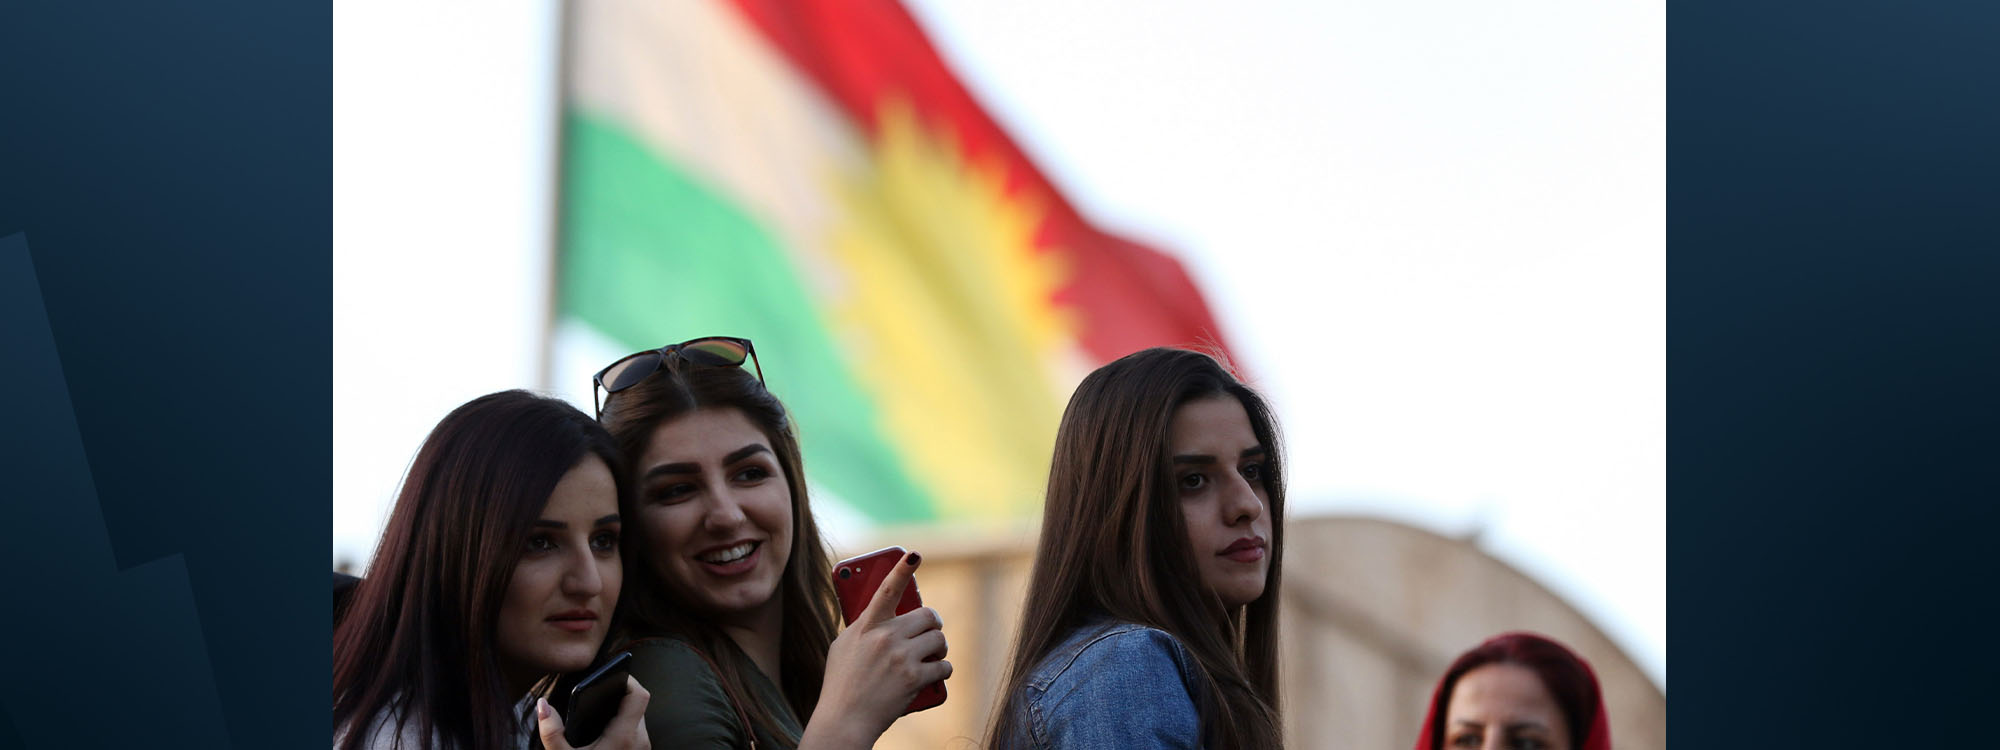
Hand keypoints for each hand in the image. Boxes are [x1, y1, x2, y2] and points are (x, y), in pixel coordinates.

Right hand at [536, 676, 650, 749]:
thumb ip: (551, 733)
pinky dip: (622, 729)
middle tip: (597, 693)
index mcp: (625, 737)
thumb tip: (542, 706)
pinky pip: (635, 735)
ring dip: (620, 714)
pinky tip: (603, 733)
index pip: (639, 694)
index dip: (628, 679)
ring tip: (598, 712)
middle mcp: (639, 742)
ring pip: (637, 721)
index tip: (610, 675)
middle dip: (618, 697)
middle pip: (637, 706)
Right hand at [811, 551, 951, 744]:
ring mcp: (901, 658)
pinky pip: (944, 666)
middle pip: (927, 616)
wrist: (844, 720)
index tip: (915, 554)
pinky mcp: (914, 678)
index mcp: (866, 626)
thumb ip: (863, 628)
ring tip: (932, 655)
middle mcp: (885, 637)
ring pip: (939, 640)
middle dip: (932, 625)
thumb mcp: (843, 647)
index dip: (901, 569)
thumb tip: (883, 615)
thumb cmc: (841, 684)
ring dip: (939, 648)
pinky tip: (935, 675)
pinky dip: (942, 671)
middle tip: (929, 633)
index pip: (886, 590)